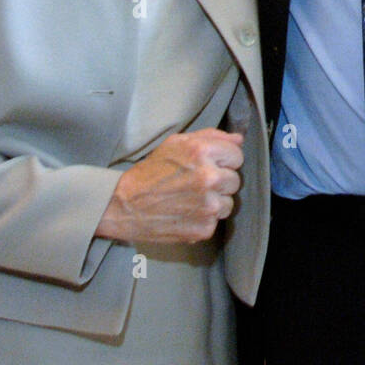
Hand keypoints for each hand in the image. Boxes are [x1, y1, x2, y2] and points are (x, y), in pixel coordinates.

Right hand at [96, 129, 244, 244]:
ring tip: (191, 199)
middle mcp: (209, 178)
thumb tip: (239, 140)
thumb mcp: (176, 144)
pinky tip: (186, 213)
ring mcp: (208, 205)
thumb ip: (210, 137)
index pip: (237, 155)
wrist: (125, 205)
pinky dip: (204, 219)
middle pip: (235, 180)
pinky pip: (217, 221)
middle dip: (220, 181)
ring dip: (215, 201)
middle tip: (196, 183)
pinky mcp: (205, 228)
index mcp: (202, 152)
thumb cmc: (150, 172)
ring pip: (229, 203)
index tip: (210, 165)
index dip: (224, 160)